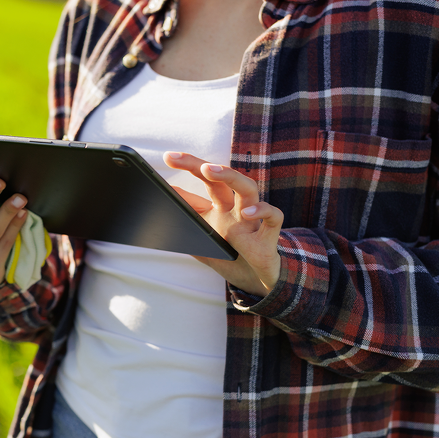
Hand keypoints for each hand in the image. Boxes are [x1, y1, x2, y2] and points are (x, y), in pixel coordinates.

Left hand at [164, 152, 282, 296]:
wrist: (255, 280)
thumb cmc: (230, 255)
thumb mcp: (203, 237)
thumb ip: (188, 219)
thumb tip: (165, 201)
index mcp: (220, 206)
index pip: (205, 180)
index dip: (189, 166)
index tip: (169, 157)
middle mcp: (236, 208)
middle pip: (222, 178)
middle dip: (200, 165)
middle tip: (177, 158)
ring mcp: (252, 220)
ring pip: (248, 188)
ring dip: (230, 176)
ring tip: (209, 170)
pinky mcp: (268, 236)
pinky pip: (273, 217)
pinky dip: (263, 211)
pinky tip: (247, 212)